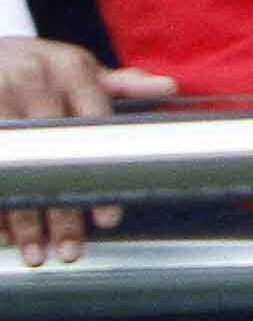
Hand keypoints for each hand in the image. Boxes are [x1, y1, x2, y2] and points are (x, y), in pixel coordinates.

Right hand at [0, 41, 160, 269]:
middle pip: (54, 156)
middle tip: (71, 251)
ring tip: (35, 254)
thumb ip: (120, 83)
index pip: (96, 126)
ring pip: (16, 169)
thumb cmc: (39, 66)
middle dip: (60, 208)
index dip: (103, 173)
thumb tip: (169, 87)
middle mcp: (33, 81)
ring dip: (21, 216)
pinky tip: (2, 235)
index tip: (108, 218)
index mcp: (71, 68)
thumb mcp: (77, 67)